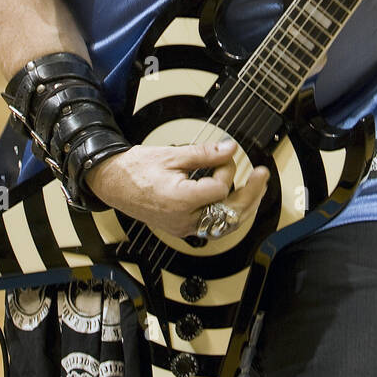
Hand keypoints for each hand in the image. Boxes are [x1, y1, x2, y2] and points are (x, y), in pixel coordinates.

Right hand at [85, 137, 269, 240]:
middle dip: (251, 194)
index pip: (220, 190)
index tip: (222, 156)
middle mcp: (183, 220)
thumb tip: (230, 149)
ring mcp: (183, 227)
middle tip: (263, 175)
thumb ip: (205, 154)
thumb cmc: (136, 169)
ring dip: (243, 206)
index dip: (227, 170)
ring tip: (256, 188)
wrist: (112, 182)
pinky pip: (212, 226)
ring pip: (224, 225)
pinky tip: (236, 200)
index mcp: (181, 200)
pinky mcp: (181, 228)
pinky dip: (226, 213)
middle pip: (230, 214)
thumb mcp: (172, 154)